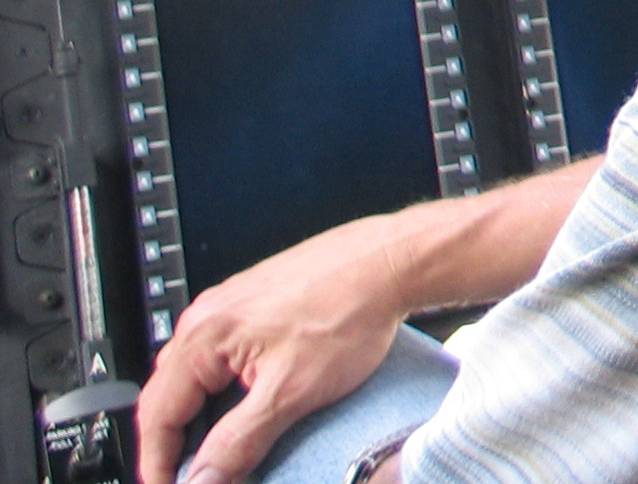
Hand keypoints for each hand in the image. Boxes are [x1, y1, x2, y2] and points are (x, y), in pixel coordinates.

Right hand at [131, 159, 599, 483]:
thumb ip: (238, 442)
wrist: (394, 261)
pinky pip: (226, 358)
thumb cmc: (351, 307)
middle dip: (178, 444)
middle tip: (199, 477)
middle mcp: (210, 315)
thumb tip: (203, 479)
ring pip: (200, 377)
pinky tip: (253, 410)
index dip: (158, 463)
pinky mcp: (261, 305)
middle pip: (171, 396)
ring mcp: (235, 306)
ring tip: (226, 452)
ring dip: (205, 419)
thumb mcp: (290, 392)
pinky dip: (229, 393)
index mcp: (203, 335)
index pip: (156, 417)